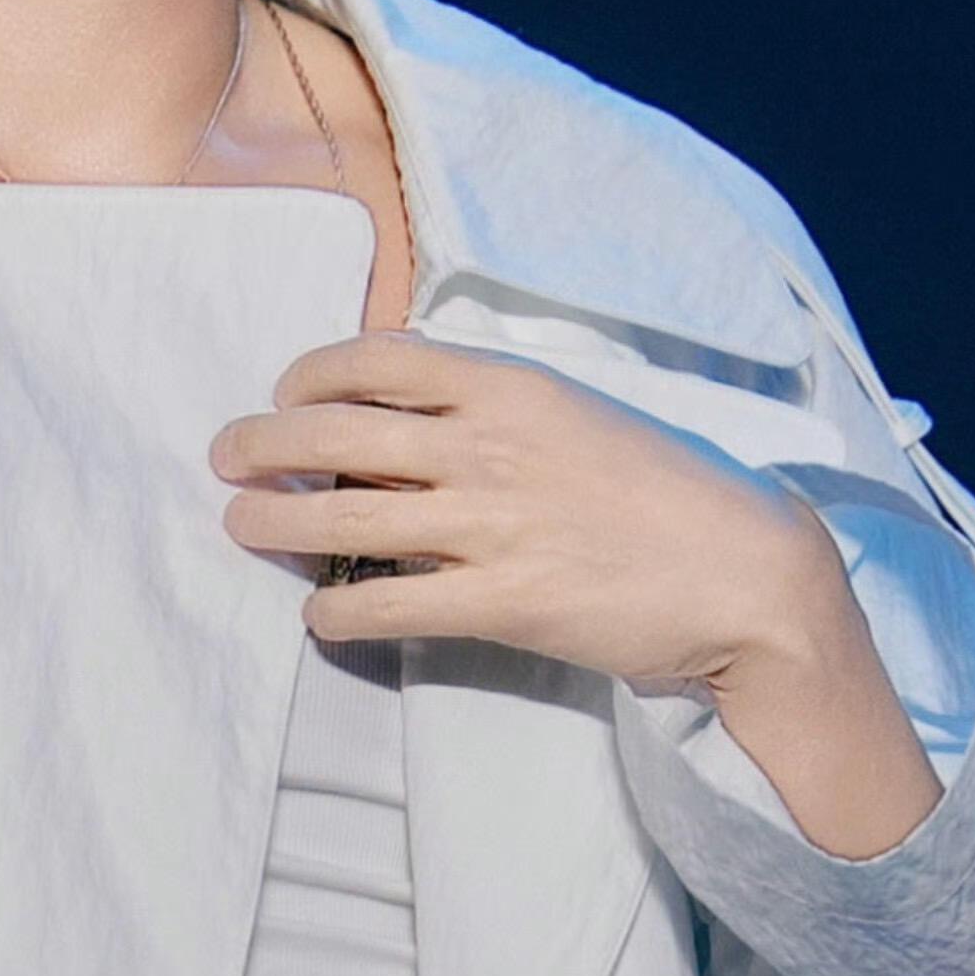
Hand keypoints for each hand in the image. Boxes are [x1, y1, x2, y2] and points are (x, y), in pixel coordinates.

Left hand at [211, 337, 941, 860]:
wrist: (748, 573)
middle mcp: (491, 446)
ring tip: (239, 524)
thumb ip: (503, 409)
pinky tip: (318, 615)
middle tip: (226, 458)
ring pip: (341, 518)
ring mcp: (492, 527)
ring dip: (273, 522)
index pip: (377, 359)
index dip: (310, 374)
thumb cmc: (672, 491)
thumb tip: (417, 416)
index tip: (285, 394)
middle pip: (335, 434)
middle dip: (261, 444)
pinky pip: (384, 606)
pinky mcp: (501, 604)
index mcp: (513, 387)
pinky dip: (334, 612)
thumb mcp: (586, 414)